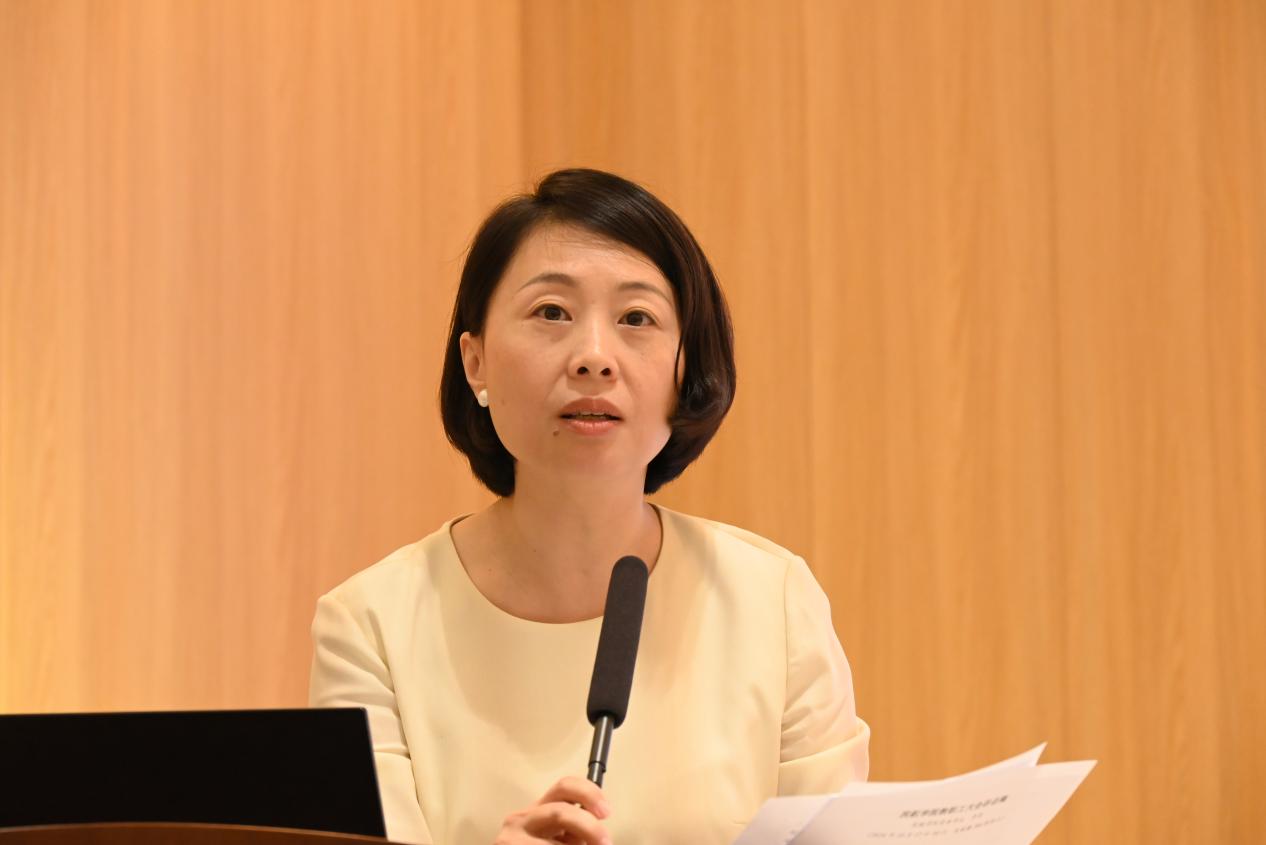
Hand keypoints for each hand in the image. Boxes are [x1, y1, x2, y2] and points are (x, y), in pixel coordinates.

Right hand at [494, 776, 612, 844]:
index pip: (565, 786)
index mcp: (541, 808)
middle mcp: (522, 817)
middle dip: (589, 827)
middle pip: (561, 811)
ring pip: (554, 838)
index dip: (589, 793)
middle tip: (605, 842)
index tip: (607, 812)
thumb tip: (600, 833)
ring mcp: (512, 836)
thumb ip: (576, 830)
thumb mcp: (561, 840)